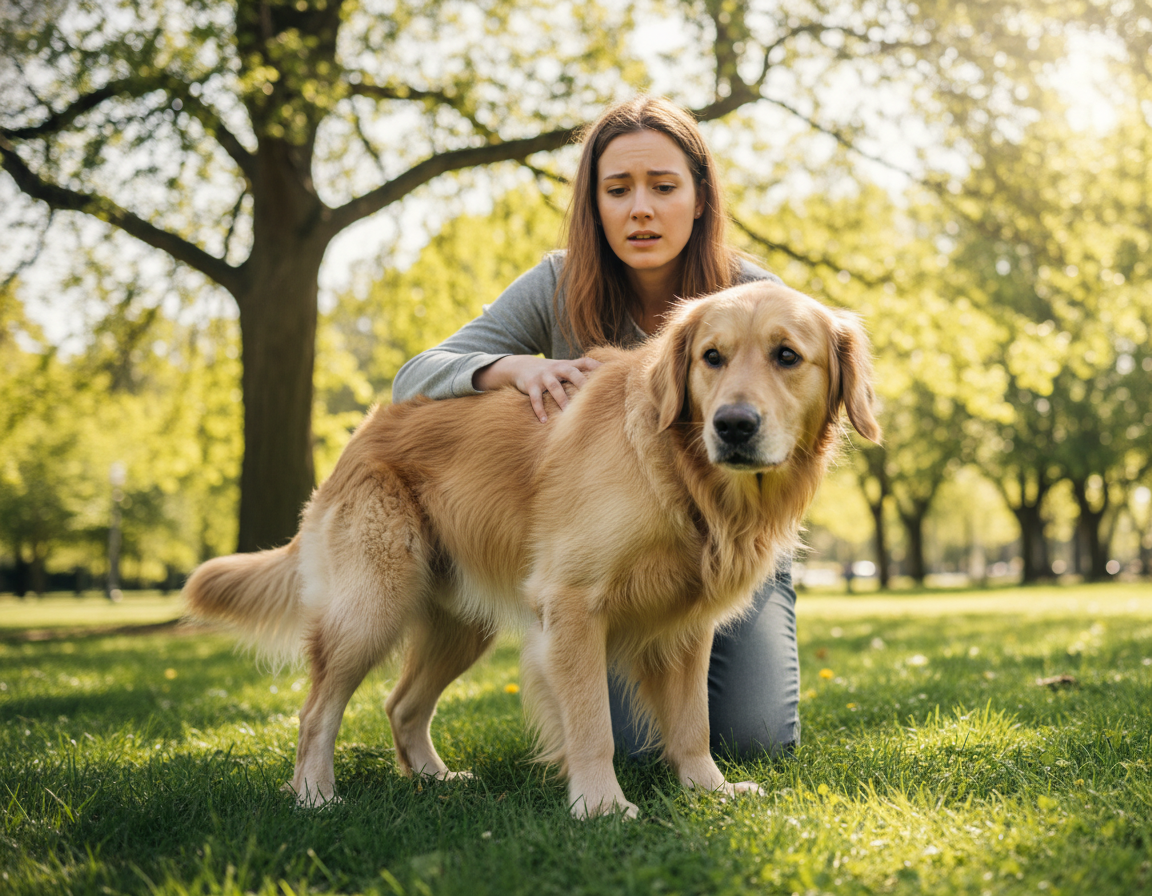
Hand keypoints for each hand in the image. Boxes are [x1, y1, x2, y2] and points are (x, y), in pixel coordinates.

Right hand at [474, 355, 601, 421]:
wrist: (520, 366)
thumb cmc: (549, 371)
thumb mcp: (563, 368)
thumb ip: (579, 372)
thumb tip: (603, 381)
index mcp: (567, 365)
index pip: (585, 362)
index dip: (598, 366)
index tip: (611, 373)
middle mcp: (557, 368)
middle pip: (572, 373)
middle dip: (582, 383)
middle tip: (593, 397)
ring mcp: (543, 376)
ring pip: (554, 387)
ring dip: (561, 400)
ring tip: (568, 413)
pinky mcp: (531, 385)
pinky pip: (535, 398)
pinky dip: (539, 410)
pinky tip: (544, 421)